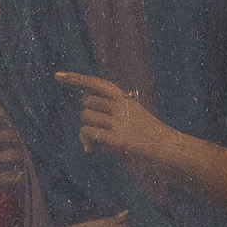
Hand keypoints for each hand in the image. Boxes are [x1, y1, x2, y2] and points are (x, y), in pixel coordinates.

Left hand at [0, 83, 23, 191]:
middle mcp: (23, 137)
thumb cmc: (12, 135)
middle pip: (7, 134)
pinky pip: (18, 179)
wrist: (42, 163)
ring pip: (14, 156)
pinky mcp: (29, 176)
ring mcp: (28, 157)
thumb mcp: (0, 117)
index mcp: (15, 120)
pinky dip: (3, 180)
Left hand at [55, 72, 172, 171]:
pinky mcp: (117, 139)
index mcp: (124, 99)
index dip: (76, 79)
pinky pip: (88, 133)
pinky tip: (92, 150)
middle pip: (86, 103)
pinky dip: (86, 141)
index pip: (97, 84)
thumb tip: (84, 129)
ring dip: (86, 131)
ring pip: (85, 118)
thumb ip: (110, 113)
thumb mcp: (132, 115)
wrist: (168, 150)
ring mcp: (119, 122)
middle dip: (87, 115)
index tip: (57, 76)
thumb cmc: (146, 135)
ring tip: (102, 141)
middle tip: (101, 128)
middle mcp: (121, 106)